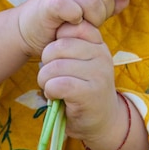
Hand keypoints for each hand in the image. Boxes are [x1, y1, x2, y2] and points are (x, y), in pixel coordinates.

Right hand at [16, 0, 129, 56]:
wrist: (25, 31)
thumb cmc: (59, 21)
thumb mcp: (87, 10)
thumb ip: (106, 3)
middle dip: (105, 12)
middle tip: (92, 23)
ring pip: (91, 2)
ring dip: (92, 20)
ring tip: (82, 26)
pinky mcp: (47, 4)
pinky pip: (70, 7)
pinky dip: (75, 18)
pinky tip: (71, 24)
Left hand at [37, 19, 120, 142]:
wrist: (103, 123)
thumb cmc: (83, 89)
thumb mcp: (80, 62)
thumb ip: (69, 46)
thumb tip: (51, 31)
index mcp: (97, 44)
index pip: (72, 27)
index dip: (56, 40)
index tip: (56, 57)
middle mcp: (101, 55)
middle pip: (58, 46)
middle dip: (45, 62)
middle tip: (49, 75)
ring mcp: (98, 74)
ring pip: (55, 66)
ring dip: (45, 79)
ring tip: (51, 87)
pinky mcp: (90, 93)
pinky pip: (58, 84)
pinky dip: (50, 91)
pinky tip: (55, 97)